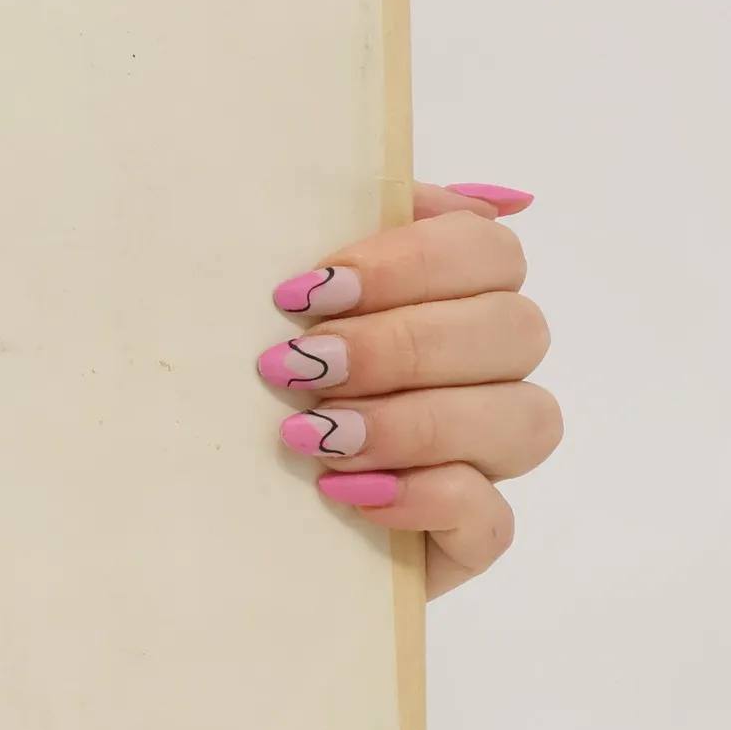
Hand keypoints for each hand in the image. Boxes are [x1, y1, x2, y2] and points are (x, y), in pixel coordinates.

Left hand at [258, 182, 558, 597]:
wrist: (205, 511)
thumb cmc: (236, 387)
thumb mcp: (261, 305)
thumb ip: (325, 234)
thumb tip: (417, 191)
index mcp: (448, 295)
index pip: (489, 249)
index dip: (414, 261)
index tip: (309, 288)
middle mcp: (484, 370)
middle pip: (516, 328)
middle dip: (402, 345)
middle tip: (298, 367)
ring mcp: (485, 458)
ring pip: (525, 420)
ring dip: (416, 421)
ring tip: (317, 437)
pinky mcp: (467, 538)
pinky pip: (493, 518)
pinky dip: (425, 499)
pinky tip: (347, 492)